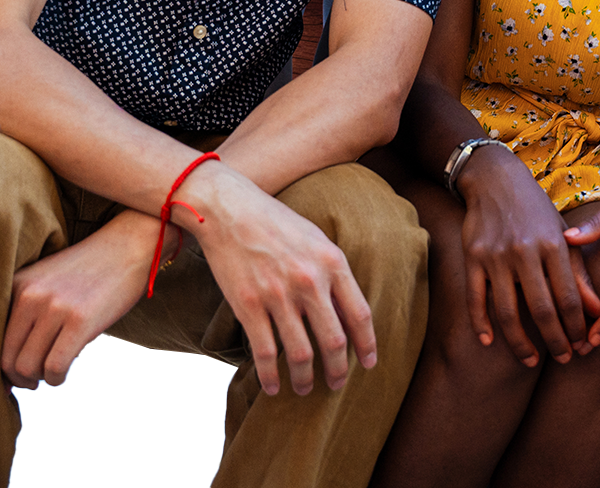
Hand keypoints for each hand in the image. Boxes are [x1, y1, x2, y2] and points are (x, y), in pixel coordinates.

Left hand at [2, 211, 157, 386]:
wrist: (131, 245)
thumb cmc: (92, 267)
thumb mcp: (47, 278)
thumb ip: (26, 308)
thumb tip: (8, 362)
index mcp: (18, 284)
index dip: (1, 365)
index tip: (11, 377)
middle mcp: (30, 296)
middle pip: (8, 359)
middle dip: (19, 378)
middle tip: (32, 381)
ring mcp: (55, 308)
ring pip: (29, 367)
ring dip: (39, 379)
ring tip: (51, 374)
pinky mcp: (81, 321)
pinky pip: (55, 366)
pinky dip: (57, 378)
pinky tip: (64, 373)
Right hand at [180, 163, 377, 396]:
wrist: (230, 210)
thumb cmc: (277, 223)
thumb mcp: (317, 240)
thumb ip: (334, 273)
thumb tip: (346, 312)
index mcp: (333, 263)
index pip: (360, 314)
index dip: (367, 344)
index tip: (369, 363)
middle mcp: (310, 282)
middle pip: (334, 341)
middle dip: (338, 370)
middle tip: (338, 384)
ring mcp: (278, 296)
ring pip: (301, 354)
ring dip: (306, 379)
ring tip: (306, 389)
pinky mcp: (249, 306)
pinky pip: (265, 353)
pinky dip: (271, 376)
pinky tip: (274, 387)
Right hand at [457, 144, 599, 365]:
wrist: (495, 179)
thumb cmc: (536, 210)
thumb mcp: (563, 235)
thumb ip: (579, 274)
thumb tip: (598, 312)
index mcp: (553, 245)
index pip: (569, 297)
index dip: (578, 327)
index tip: (584, 346)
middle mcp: (525, 251)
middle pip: (542, 310)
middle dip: (556, 341)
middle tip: (564, 360)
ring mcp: (496, 256)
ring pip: (508, 312)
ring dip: (520, 343)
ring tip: (531, 361)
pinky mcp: (472, 258)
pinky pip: (475, 299)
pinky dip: (481, 324)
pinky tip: (490, 342)